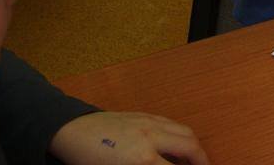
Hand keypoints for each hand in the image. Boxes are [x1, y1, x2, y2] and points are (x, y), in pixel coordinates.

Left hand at [49, 111, 208, 164]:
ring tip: (195, 157)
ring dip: (194, 144)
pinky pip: (171, 122)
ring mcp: (148, 122)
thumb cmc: (87, 159)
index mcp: (142, 158)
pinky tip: (177, 142)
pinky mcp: (143, 114)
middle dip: (202, 159)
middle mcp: (151, 137)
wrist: (71, 131)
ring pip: (184, 130)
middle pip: (190, 145)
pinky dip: (180, 132)